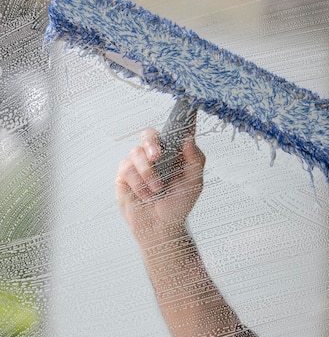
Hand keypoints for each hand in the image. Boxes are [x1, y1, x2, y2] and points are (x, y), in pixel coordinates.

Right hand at [116, 126, 204, 246]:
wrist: (161, 227)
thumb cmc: (178, 204)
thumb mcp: (194, 183)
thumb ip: (195, 160)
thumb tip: (188, 139)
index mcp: (174, 153)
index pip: (174, 130)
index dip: (178, 118)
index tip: (184, 109)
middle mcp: (155, 155)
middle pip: (148, 135)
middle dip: (151, 143)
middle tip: (156, 156)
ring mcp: (139, 164)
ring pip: (136, 153)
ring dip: (147, 173)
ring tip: (156, 189)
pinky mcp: (125, 176)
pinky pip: (126, 169)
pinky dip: (137, 183)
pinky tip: (145, 195)